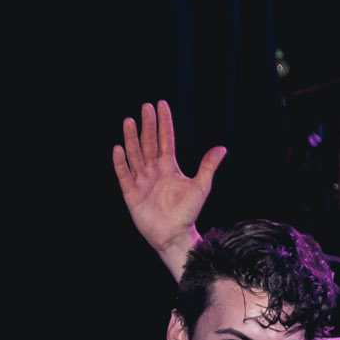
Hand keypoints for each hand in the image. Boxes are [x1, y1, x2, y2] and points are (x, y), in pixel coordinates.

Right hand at [112, 100, 221, 268]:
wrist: (175, 235)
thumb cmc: (188, 212)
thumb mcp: (201, 186)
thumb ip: (208, 166)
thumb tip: (222, 148)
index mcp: (169, 167)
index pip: (165, 139)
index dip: (163, 123)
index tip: (160, 105)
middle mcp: (153, 170)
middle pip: (149, 142)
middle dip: (147, 125)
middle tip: (145, 106)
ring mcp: (141, 180)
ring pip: (135, 154)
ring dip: (131, 138)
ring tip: (129, 120)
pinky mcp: (131, 193)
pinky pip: (124, 174)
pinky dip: (121, 162)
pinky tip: (118, 149)